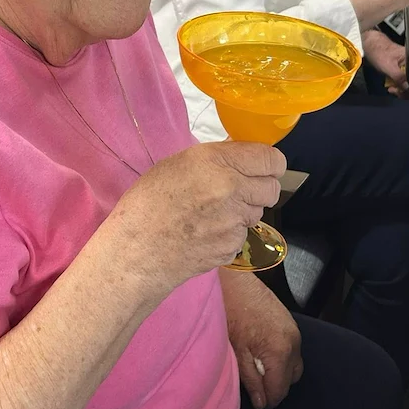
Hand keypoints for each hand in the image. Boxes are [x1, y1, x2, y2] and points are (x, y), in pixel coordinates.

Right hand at [102, 141, 285, 298]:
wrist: (136, 253)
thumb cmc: (147, 203)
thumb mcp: (177, 165)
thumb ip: (215, 158)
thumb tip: (240, 155)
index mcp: (215, 162)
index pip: (270, 158)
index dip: (269, 163)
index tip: (262, 166)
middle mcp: (231, 189)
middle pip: (272, 187)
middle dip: (259, 187)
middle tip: (238, 190)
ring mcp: (234, 222)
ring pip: (258, 212)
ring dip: (244, 211)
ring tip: (213, 213)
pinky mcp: (233, 247)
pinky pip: (243, 234)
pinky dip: (231, 233)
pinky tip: (206, 233)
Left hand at [219, 269, 301, 408]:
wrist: (235, 280)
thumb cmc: (231, 313)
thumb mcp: (236, 351)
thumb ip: (250, 379)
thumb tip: (261, 402)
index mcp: (279, 352)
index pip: (280, 390)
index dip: (268, 400)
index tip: (256, 401)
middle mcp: (293, 343)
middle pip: (290, 380)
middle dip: (275, 386)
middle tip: (256, 386)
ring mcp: (294, 331)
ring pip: (294, 365)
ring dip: (280, 372)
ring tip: (259, 369)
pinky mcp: (291, 323)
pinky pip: (293, 350)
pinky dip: (282, 357)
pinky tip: (263, 353)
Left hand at [362, 29, 406, 95]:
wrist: (370, 45)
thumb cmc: (379, 50)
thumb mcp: (388, 66)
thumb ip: (399, 77)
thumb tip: (407, 88)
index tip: (402, 92)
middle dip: (405, 90)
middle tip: (395, 91)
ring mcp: (407, 66)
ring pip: (408, 82)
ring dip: (400, 88)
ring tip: (392, 89)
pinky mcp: (401, 69)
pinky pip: (403, 80)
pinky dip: (398, 85)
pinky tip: (392, 86)